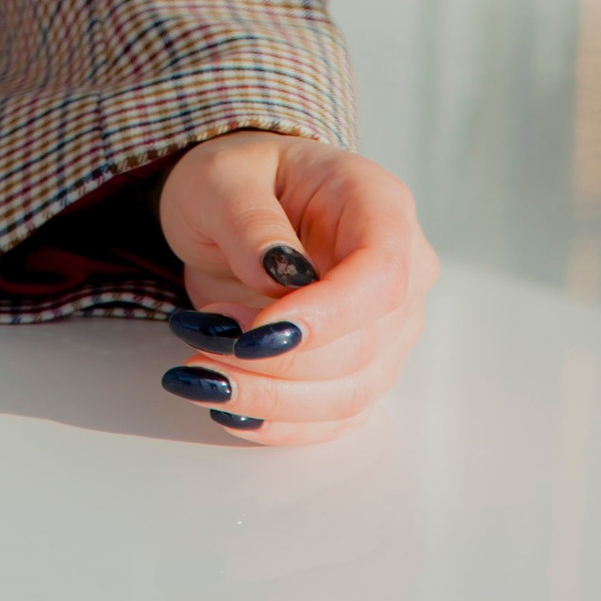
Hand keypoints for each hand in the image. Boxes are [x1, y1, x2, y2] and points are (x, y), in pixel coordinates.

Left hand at [154, 133, 434, 448]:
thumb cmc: (238, 179)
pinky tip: (229, 408)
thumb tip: (280, 275)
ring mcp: (389, 327)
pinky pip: (333, 418)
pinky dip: (279, 423)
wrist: (234, 205)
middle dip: (277, 361)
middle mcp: (402, 270)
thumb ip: (250, 222)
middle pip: (364, 345)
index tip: (253, 334)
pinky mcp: (361, 369)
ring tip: (198, 373)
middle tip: (199, 338)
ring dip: (269, 397)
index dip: (325, 316)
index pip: (382, 274)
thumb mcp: (222, 178)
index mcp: (379, 205)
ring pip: (349, 393)